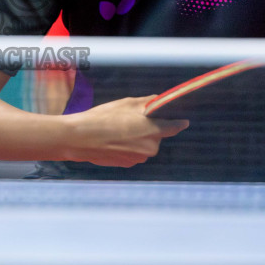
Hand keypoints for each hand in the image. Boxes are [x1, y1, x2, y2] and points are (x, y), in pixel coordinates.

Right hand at [60, 95, 187, 166]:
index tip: (183, 120)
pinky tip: (113, 139)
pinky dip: (128, 146)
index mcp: (153, 130)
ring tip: (118, 129)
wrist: (81, 138)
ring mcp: (139, 158)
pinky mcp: (128, 164)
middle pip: (157, 136)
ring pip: (144, 145)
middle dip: (149, 128)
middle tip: (131, 119)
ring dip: (137, 138)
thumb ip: (146, 102)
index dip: (179, 122)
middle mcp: (151, 147)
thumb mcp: (126, 103)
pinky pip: (134, 152)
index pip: (175, 126)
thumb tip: (157, 100)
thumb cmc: (103, 118)